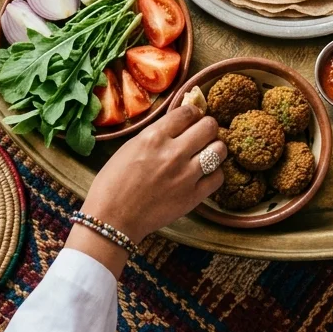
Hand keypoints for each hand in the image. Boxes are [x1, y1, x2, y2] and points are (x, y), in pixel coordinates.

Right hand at [81, 104, 225, 242]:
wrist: (112, 219)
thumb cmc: (113, 183)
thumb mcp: (130, 147)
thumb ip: (156, 134)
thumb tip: (178, 124)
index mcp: (154, 137)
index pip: (188, 112)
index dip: (192, 113)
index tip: (191, 119)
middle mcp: (174, 152)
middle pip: (209, 126)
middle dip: (207, 127)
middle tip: (201, 134)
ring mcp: (186, 175)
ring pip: (220, 149)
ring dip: (215, 148)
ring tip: (207, 153)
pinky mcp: (193, 197)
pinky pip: (218, 176)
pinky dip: (214, 173)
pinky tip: (204, 174)